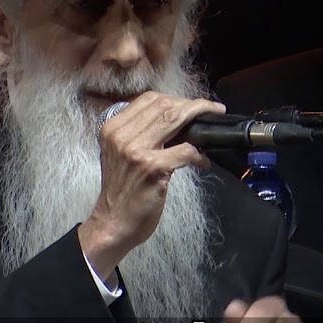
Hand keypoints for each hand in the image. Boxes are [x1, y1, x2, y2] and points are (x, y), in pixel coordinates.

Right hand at [78, 92, 221, 278]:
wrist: (112, 223)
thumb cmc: (121, 190)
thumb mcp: (120, 153)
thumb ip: (139, 133)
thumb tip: (174, 119)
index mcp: (113, 128)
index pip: (148, 99)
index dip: (175, 99)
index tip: (192, 105)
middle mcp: (122, 136)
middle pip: (164, 106)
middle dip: (193, 105)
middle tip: (209, 111)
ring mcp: (137, 151)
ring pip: (175, 120)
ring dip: (200, 120)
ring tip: (210, 128)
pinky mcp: (153, 168)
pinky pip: (186, 150)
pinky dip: (200, 154)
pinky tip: (203, 161)